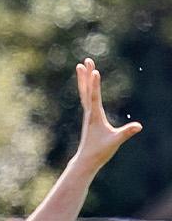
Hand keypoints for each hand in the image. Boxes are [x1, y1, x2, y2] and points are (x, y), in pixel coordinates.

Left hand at [71, 58, 142, 173]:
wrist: (86, 159)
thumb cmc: (99, 151)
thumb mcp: (115, 142)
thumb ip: (126, 133)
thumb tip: (139, 126)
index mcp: (95, 116)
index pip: (94, 97)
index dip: (94, 85)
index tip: (94, 72)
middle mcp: (89, 112)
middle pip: (87, 90)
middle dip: (87, 75)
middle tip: (86, 60)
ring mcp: (88, 114)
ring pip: (85, 92)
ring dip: (84, 78)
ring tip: (82, 65)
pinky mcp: (89, 116)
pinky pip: (86, 97)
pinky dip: (86, 88)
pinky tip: (86, 83)